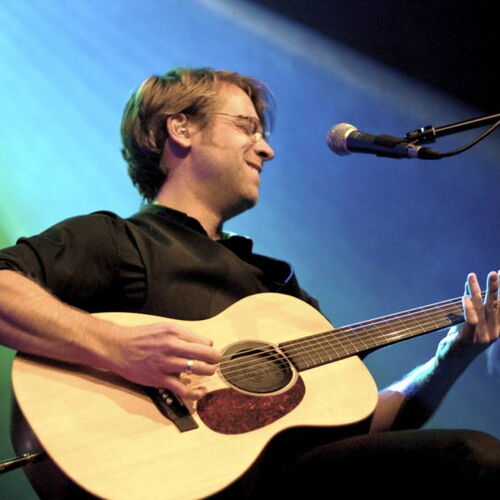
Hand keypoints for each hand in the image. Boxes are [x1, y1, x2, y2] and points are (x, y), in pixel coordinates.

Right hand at [105, 321, 221, 399]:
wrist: (117, 347)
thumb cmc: (141, 337)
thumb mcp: (163, 327)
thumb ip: (183, 334)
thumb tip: (204, 343)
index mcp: (173, 332)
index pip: (203, 340)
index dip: (210, 347)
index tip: (211, 351)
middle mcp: (171, 346)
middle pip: (205, 354)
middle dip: (215, 358)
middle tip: (217, 361)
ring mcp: (166, 363)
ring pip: (197, 369)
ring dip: (209, 371)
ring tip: (209, 371)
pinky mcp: (160, 379)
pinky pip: (183, 389)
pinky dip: (196, 392)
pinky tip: (201, 392)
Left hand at [438, 272, 499, 361]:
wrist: (450, 363)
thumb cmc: (460, 340)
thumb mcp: (468, 322)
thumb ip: (471, 307)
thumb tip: (470, 287)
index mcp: (497, 329)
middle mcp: (493, 333)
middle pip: (495, 305)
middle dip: (496, 287)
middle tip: (496, 272)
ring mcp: (481, 337)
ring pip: (480, 309)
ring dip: (475, 290)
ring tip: (471, 276)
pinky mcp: (468, 340)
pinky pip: (471, 321)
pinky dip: (468, 308)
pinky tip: (464, 297)